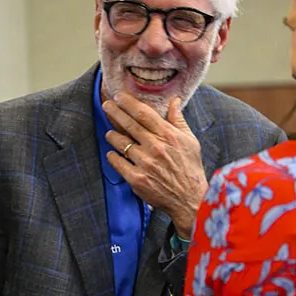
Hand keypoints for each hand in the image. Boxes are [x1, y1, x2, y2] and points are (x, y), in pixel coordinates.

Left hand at [102, 93, 206, 238]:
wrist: (189, 198)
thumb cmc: (189, 168)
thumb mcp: (189, 141)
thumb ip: (178, 120)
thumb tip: (174, 100)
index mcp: (168, 136)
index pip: (144, 113)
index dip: (129, 103)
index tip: (119, 96)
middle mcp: (155, 147)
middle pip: (129, 124)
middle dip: (115, 112)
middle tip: (106, 105)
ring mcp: (145, 163)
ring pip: (120, 143)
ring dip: (112, 135)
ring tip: (109, 133)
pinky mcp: (136, 179)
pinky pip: (118, 162)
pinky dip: (113, 156)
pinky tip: (112, 153)